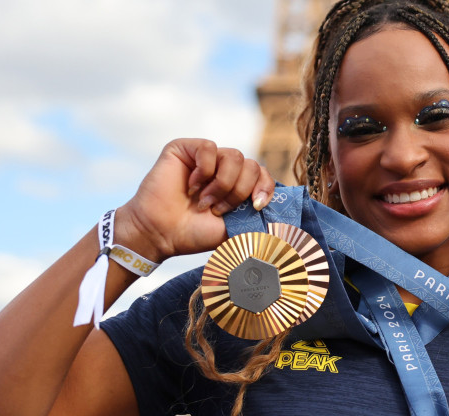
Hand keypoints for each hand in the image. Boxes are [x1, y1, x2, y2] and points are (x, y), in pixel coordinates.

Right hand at [114, 139, 274, 261]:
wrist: (161, 234)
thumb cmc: (194, 234)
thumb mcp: (235, 229)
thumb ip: (258, 219)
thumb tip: (287, 222)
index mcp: (236, 186)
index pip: (263, 174)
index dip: (266, 187)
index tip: (258, 205)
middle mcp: (222, 169)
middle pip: (251, 165)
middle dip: (239, 192)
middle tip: (218, 210)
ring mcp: (205, 158)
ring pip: (234, 156)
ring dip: (222, 185)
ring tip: (204, 202)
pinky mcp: (185, 148)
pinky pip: (209, 148)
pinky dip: (204, 171)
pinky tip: (191, 185)